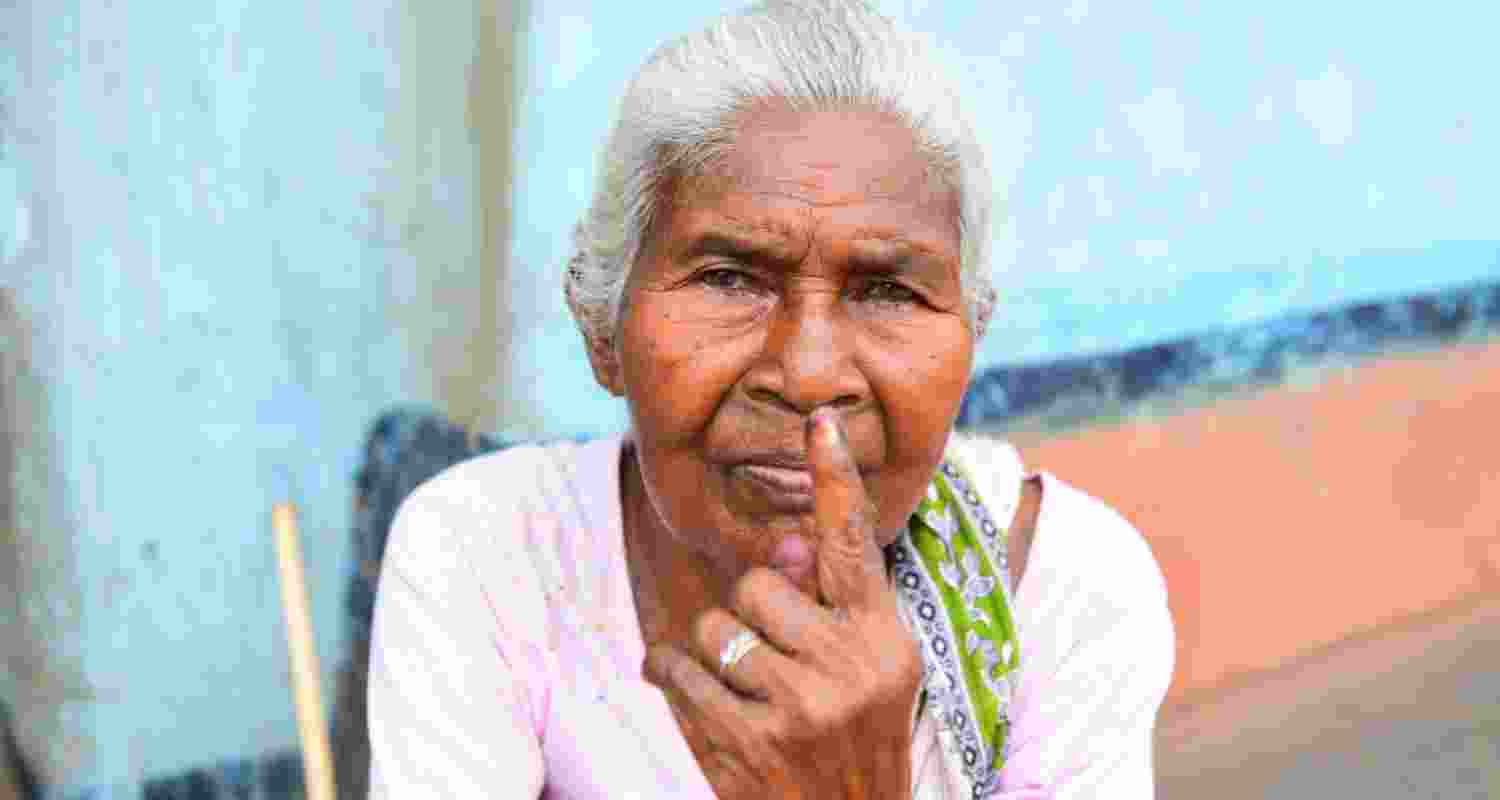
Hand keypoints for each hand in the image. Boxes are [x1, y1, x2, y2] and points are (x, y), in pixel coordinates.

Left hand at [644, 411, 922, 799]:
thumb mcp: (866, 671)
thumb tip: (791, 543)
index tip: (821, 423)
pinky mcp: (747, 742)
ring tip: (742, 686)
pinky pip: (679, 672)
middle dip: (751, 614)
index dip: (836, 480)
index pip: (854, 545)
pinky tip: (691, 692)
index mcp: (884, 637)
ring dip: (714, 652)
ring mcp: (798, 706)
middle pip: (758, 585)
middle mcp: (848, 665)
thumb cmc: (855, 739)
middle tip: (774, 658)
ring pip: (714, 627)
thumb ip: (828, 605)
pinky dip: (672, 677)